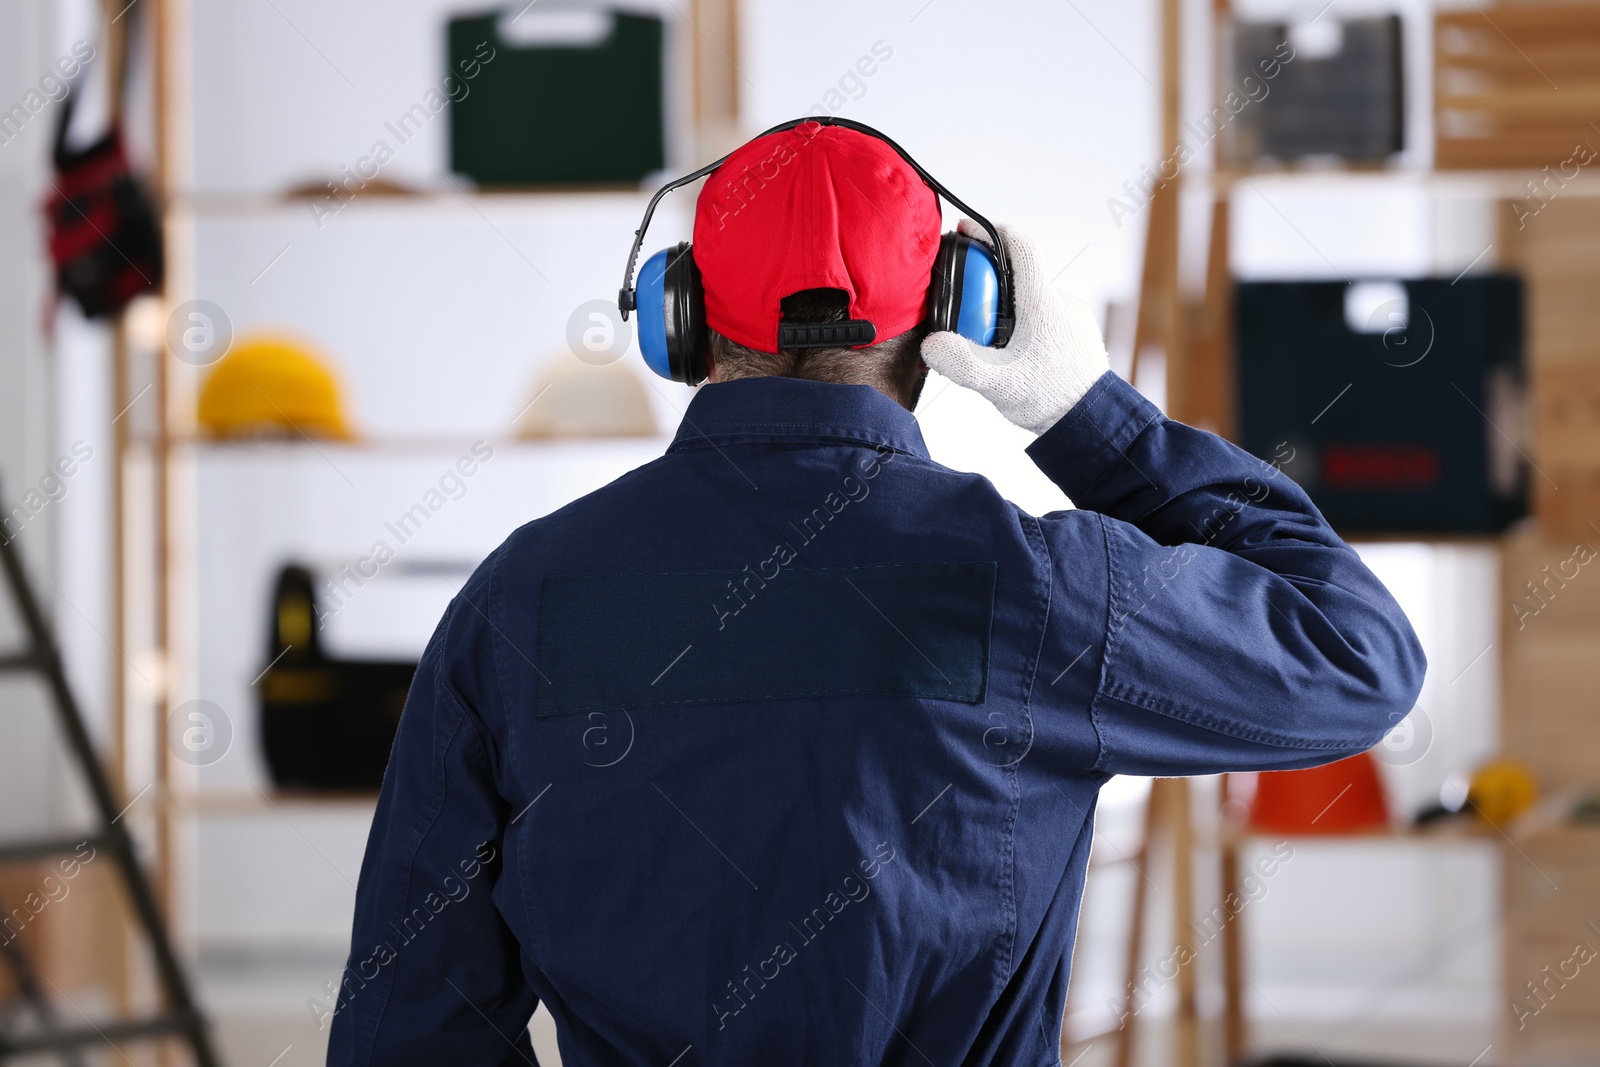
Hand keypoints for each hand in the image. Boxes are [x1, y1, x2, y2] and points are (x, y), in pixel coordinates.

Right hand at [920, 221, 1110, 433]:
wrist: (1092, 422)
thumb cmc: (1051, 400)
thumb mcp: (997, 384)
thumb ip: (959, 363)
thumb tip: (931, 344)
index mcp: (1042, 302)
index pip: (1018, 244)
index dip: (989, 231)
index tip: (965, 232)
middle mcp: (1060, 301)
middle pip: (1015, 274)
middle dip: (985, 285)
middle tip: (964, 310)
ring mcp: (1070, 317)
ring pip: (1028, 299)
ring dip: (1003, 311)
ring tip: (987, 343)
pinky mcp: (1075, 333)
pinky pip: (1042, 317)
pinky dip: (1021, 326)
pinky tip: (1011, 354)